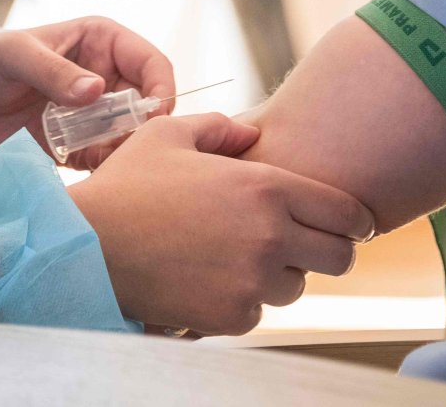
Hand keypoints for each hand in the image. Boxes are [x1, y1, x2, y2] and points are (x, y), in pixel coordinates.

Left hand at [0, 17, 174, 165]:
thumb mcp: (13, 56)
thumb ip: (53, 71)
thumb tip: (97, 91)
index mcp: (98, 40)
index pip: (150, 61)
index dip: (162, 86)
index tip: (155, 117)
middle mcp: (102, 75)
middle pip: (146, 103)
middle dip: (144, 126)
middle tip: (127, 148)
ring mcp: (89, 113)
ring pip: (129, 134)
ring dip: (124, 150)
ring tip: (101, 161)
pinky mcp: (74, 144)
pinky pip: (103, 157)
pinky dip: (104, 167)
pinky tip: (89, 173)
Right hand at [69, 113, 374, 334]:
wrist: (87, 246)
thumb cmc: (128, 184)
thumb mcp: (171, 134)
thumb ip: (222, 128)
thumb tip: (253, 134)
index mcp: (265, 187)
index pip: (348, 213)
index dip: (357, 220)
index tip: (353, 225)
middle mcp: (269, 235)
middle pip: (340, 258)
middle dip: (329, 251)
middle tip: (307, 245)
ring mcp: (252, 281)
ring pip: (298, 286)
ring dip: (281, 274)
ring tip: (240, 256)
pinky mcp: (231, 317)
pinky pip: (259, 312)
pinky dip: (244, 300)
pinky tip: (211, 278)